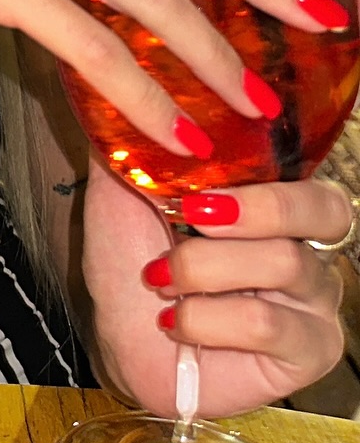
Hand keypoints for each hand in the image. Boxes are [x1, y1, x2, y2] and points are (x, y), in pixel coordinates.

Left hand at [82, 161, 352, 414]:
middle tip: (195, 216)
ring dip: (205, 268)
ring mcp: (314, 302)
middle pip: (325, 209)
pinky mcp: (309, 352)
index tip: (200, 180)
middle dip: (259, 207)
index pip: (307, 172)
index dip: (263, 171)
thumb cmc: (129, 261)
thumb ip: (139, 142)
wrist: (117, 336)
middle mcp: (306, 246)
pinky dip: (208, 317)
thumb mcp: (123, 191)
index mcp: (271, 202)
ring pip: (286, 263)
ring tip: (161, 278)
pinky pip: (268, 323)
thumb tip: (129, 90)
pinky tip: (175, 321)